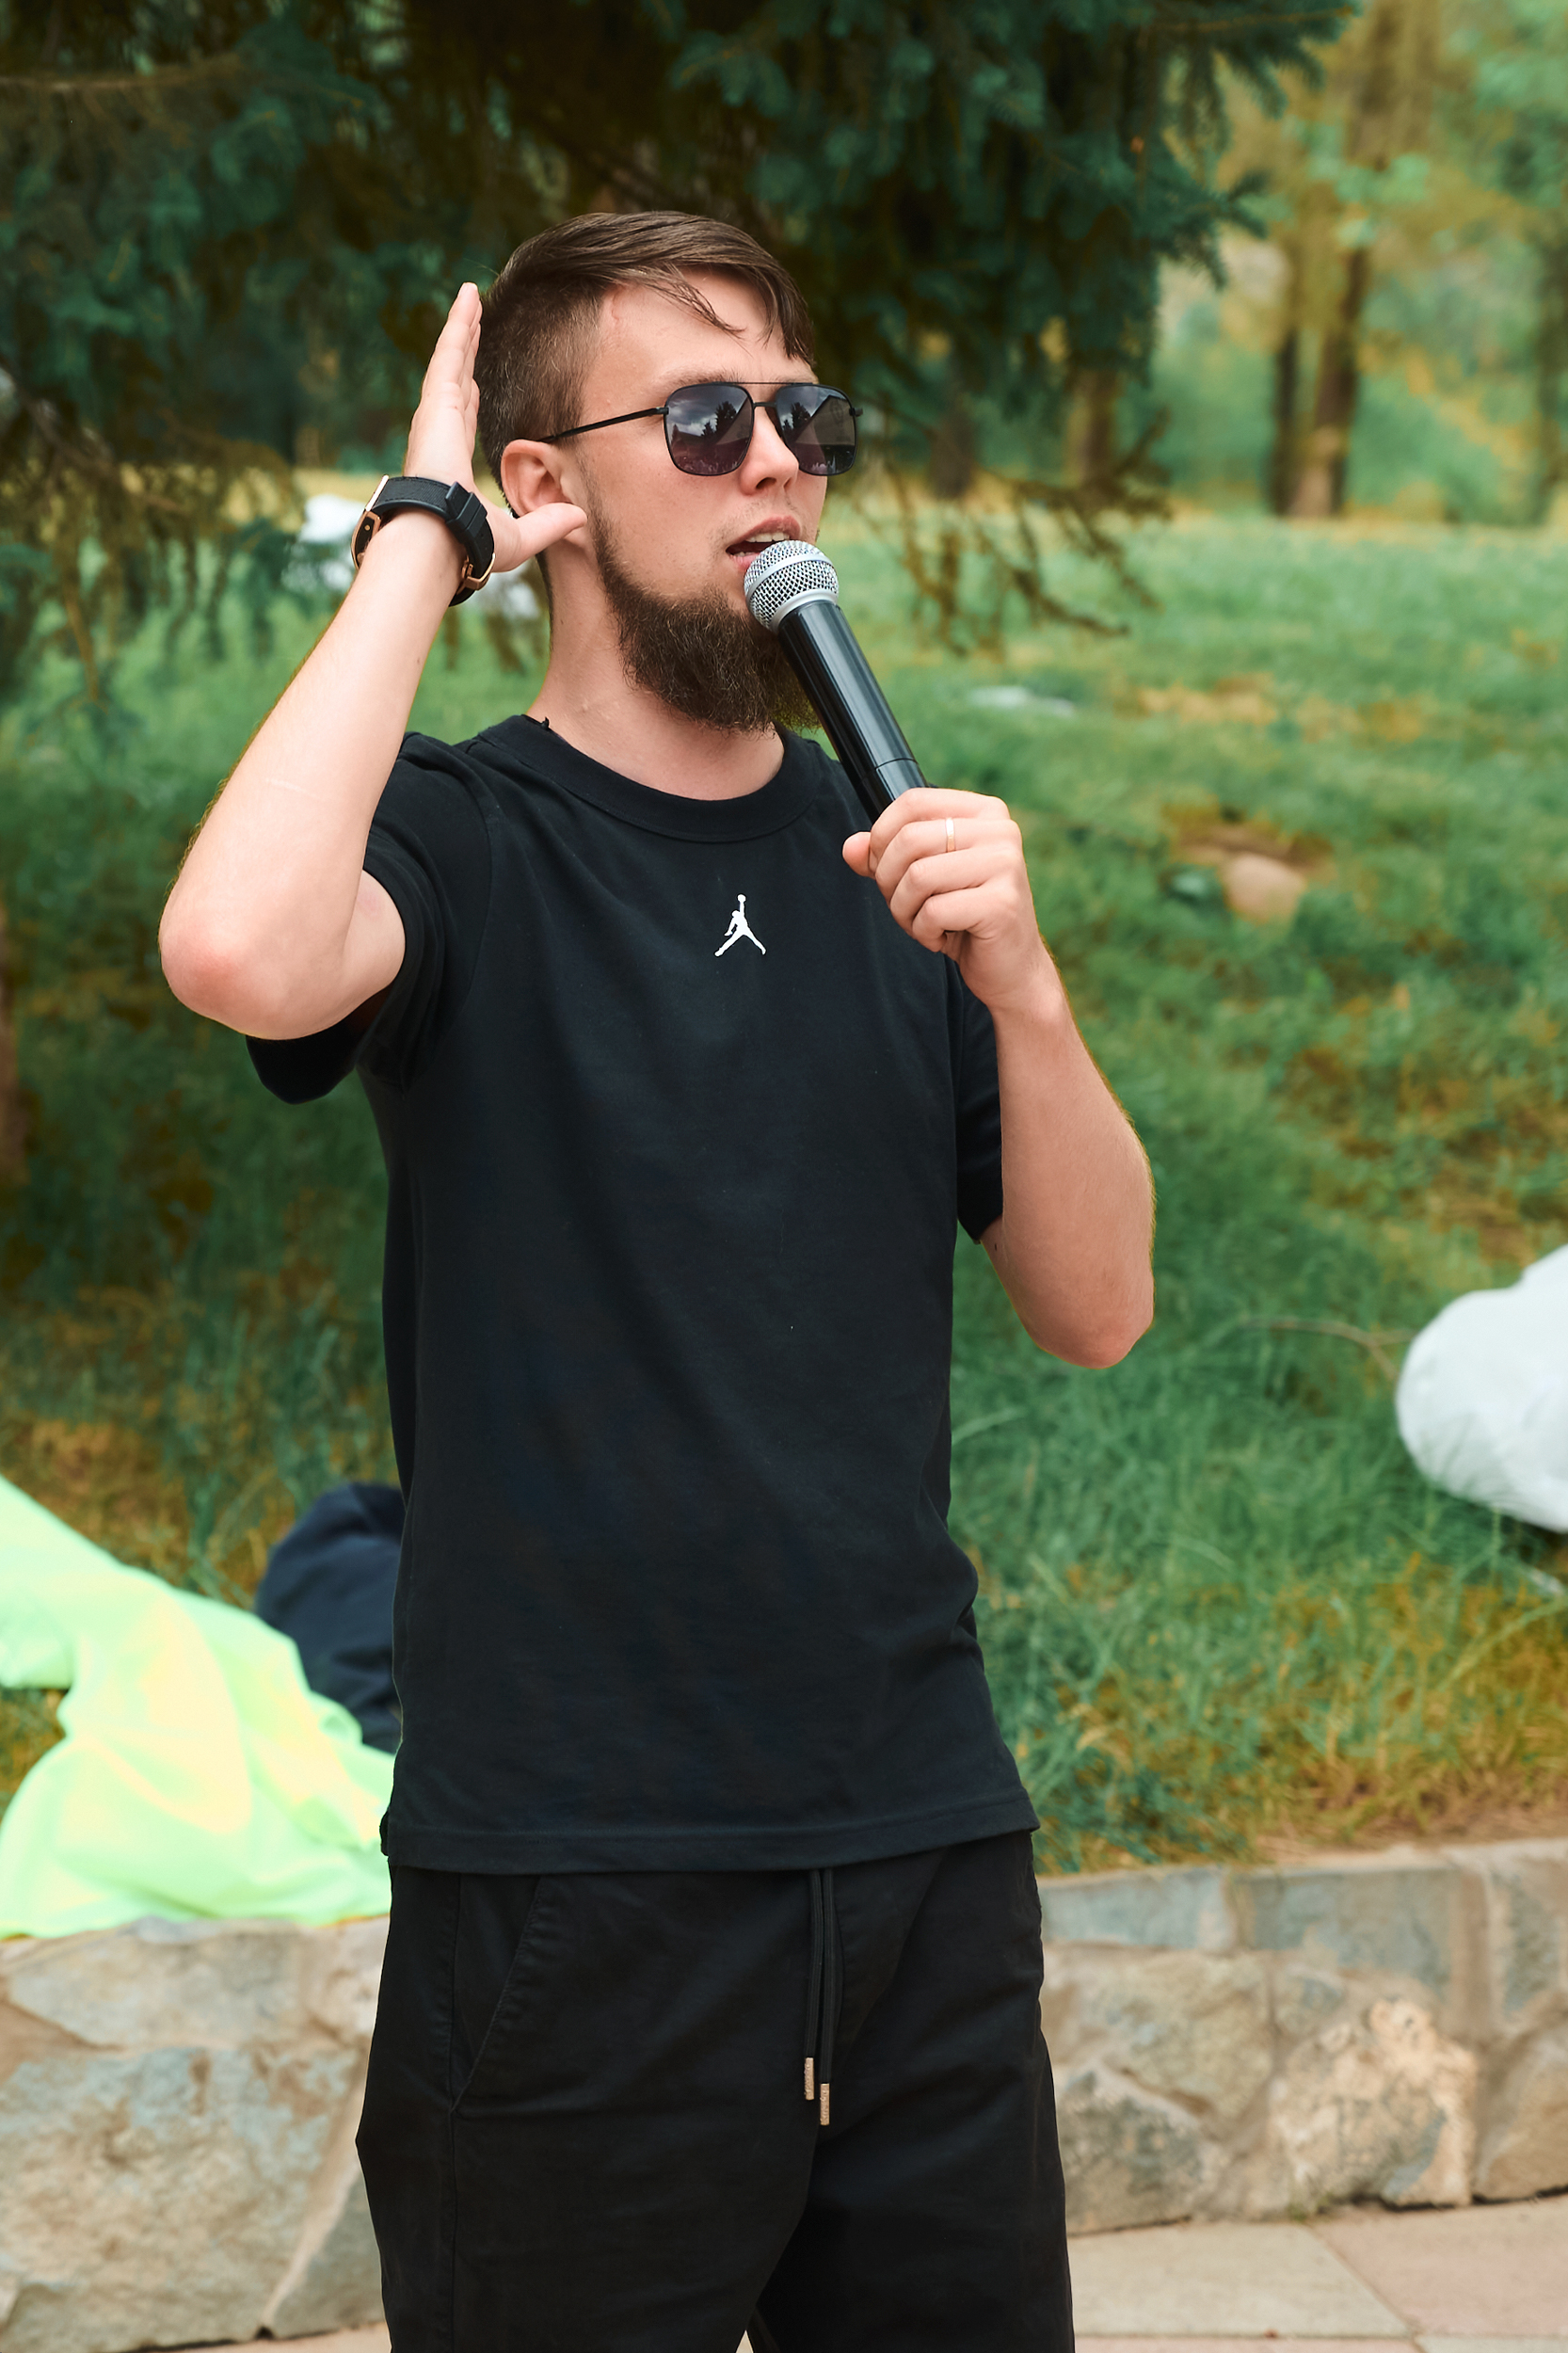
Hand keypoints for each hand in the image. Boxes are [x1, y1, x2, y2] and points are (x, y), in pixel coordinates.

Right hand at [404, 284, 584, 576]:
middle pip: (457, 380)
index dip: (470, 396)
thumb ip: (549, 524)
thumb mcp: (518, 535)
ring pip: (453, 359)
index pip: (464, 419)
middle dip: (464, 350)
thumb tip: (580, 519)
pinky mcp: (437, 402)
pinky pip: (449, 351)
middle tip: (471, 323)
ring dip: (462, 327)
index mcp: (454, 461)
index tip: (475, 381)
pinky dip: (458, 323)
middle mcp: (441, 433)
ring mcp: (436, 414)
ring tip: (471, 296)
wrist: (442, 539)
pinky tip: (469, 296)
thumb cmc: (470, 545)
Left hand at [842, 788, 1055, 1017]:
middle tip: (905, 907)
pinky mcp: (1001, 903)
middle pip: (910, 840)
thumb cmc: (965, 918)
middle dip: (889, 881)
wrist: (1010, 968)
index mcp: (983, 813)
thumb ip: (886, 857)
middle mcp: (1000, 832)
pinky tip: (942, 939)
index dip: (882, 837)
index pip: (913, 802)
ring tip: (923, 924)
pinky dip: (924, 933)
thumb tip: (852, 847)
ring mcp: (1005, 865)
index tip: (883, 869)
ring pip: (917, 876)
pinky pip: (933, 911)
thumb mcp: (923, 880)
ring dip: (904, 910)